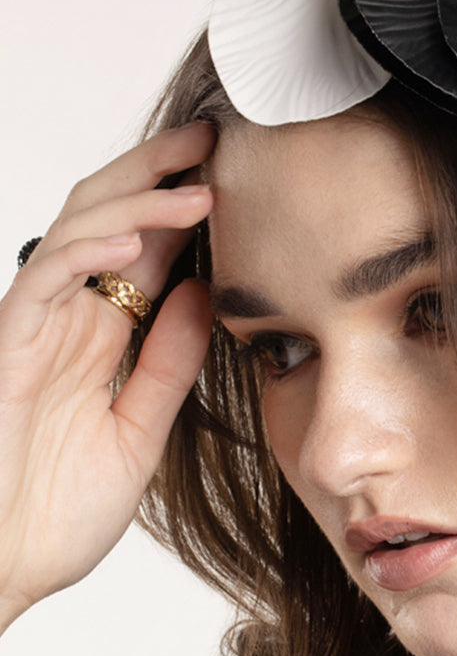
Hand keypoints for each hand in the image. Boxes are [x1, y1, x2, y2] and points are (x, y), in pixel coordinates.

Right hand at [0, 122, 216, 630]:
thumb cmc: (54, 514)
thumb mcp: (140, 430)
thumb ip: (169, 361)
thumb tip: (204, 291)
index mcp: (100, 336)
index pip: (144, 249)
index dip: (183, 205)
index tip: (235, 173)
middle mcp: (65, 321)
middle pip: (108, 218)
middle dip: (156, 172)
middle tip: (212, 140)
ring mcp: (32, 330)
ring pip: (75, 233)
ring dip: (135, 202)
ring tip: (196, 188)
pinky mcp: (4, 348)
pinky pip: (39, 282)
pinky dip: (83, 254)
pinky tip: (130, 240)